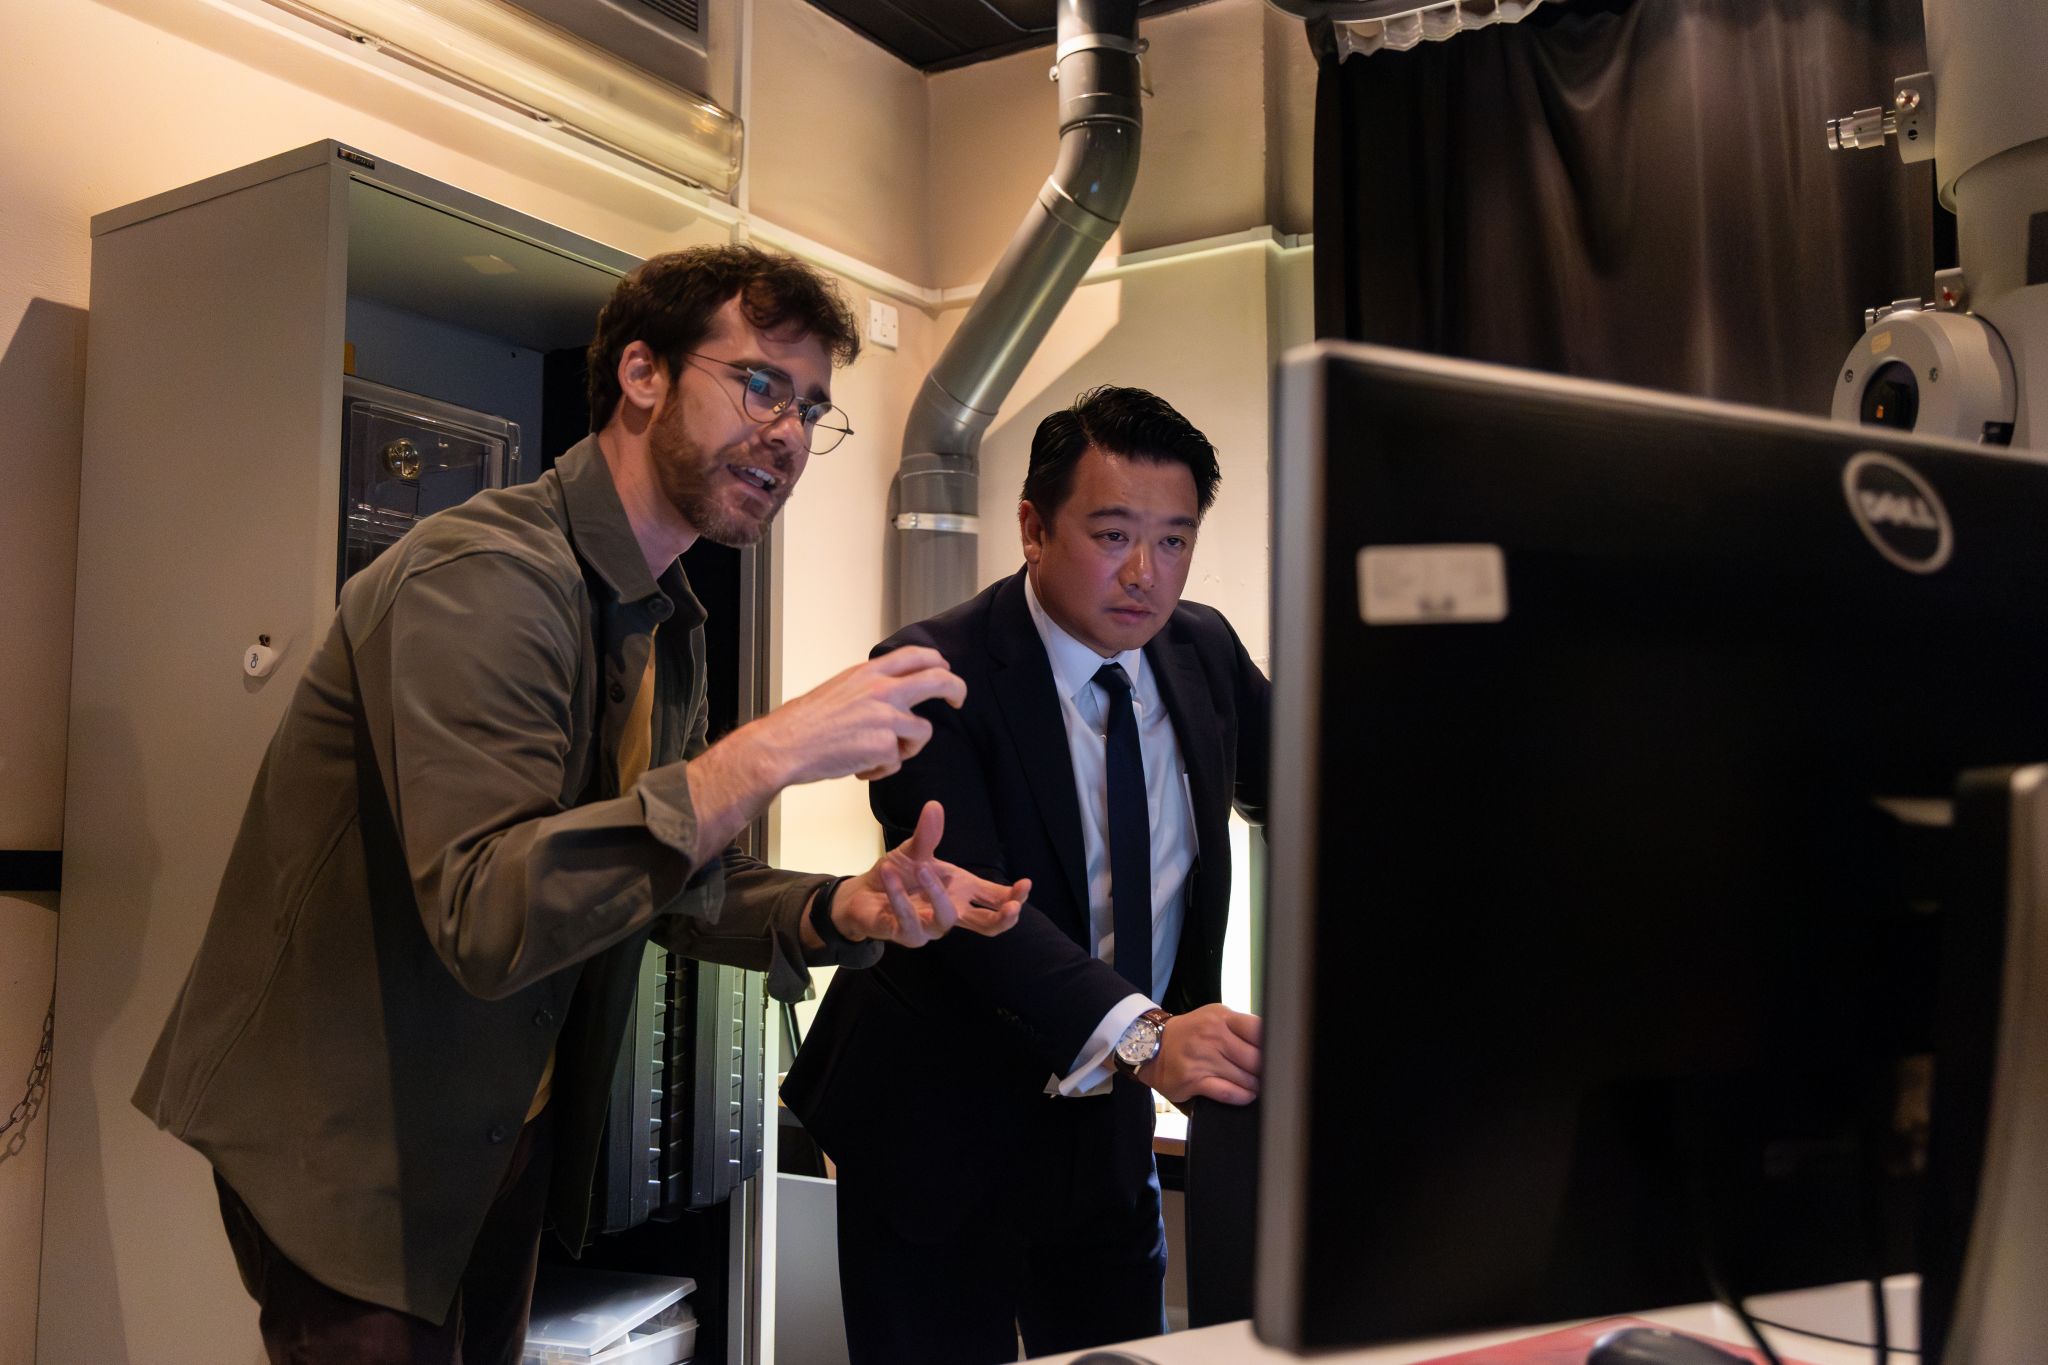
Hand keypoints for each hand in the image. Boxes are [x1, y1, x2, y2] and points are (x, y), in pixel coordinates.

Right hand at [745, 646, 965, 786]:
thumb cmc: (807, 723)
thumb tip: (894, 691)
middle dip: (956, 689)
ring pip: (922, 732)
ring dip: (907, 747)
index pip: (917, 655)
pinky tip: (861, 767)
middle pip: (938, 680)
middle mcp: (882, 690)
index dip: (938, 663)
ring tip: (878, 754)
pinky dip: (884, 769)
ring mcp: (886, 717)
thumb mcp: (841, 688)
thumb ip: (870, 687)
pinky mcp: (886, 746)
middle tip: (958, 700)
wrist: (786, 745)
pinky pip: (899, 761)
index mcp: (870, 673)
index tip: (946, 672)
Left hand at [830, 801, 1028, 946]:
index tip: (1026, 884)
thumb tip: (934, 806)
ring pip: (946, 919)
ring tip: (924, 868)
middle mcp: (952, 912)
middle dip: (1004, 918)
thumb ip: (928, 835)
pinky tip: (889, 873)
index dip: (1015, 896)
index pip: (997, 899)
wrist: (864, 894)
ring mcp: (931, 927)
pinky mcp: (907, 934)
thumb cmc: (900, 875)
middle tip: (1013, 907)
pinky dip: (899, 895)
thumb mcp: (915, 851)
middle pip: (988, 925)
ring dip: (937, 893)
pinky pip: (908, 920)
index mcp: (963, 893)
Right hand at [1136, 1004, 1261, 1104]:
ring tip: (1257, 1086)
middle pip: (1256, 1059)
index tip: (1278, 1055)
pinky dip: (1242, 1097)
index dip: (1272, 1046)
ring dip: (1255, 1086)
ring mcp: (1203, 1058)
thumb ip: (1240, 1028)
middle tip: (1269, 1076)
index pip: (1258, 1030)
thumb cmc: (1190, 1033)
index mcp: (1221, 1018)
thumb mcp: (1214, 1018)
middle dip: (1265, 1071)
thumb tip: (1271, 1045)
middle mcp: (1212, 1036)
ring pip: (1245, 1079)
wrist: (1150, 1046)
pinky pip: (1228, 1093)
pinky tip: (1245, 1095)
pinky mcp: (1194, 1080)